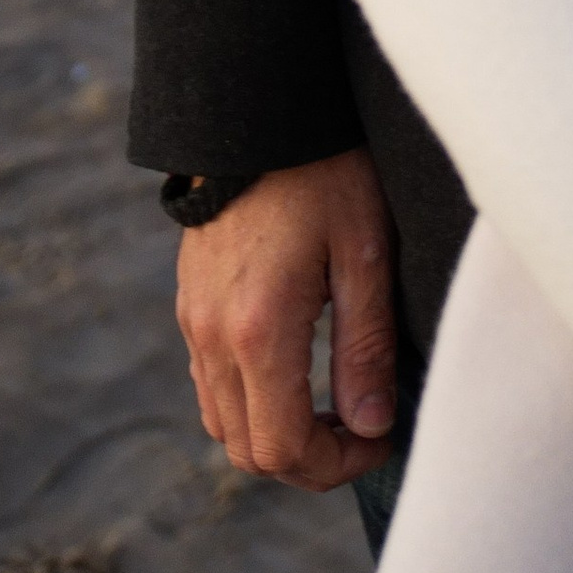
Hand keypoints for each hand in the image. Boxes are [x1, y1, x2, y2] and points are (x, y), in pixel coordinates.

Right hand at [176, 149, 399, 488]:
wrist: (261, 107)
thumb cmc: (327, 170)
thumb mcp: (366, 252)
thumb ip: (365, 346)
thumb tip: (371, 425)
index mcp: (258, 329)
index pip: (281, 448)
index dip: (336, 464)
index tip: (381, 438)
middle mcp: (212, 335)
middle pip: (246, 449)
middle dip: (307, 460)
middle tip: (363, 432)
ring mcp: (193, 319)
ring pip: (222, 421)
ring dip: (275, 432)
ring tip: (335, 404)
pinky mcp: (191, 300)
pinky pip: (210, 381)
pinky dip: (250, 399)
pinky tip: (297, 369)